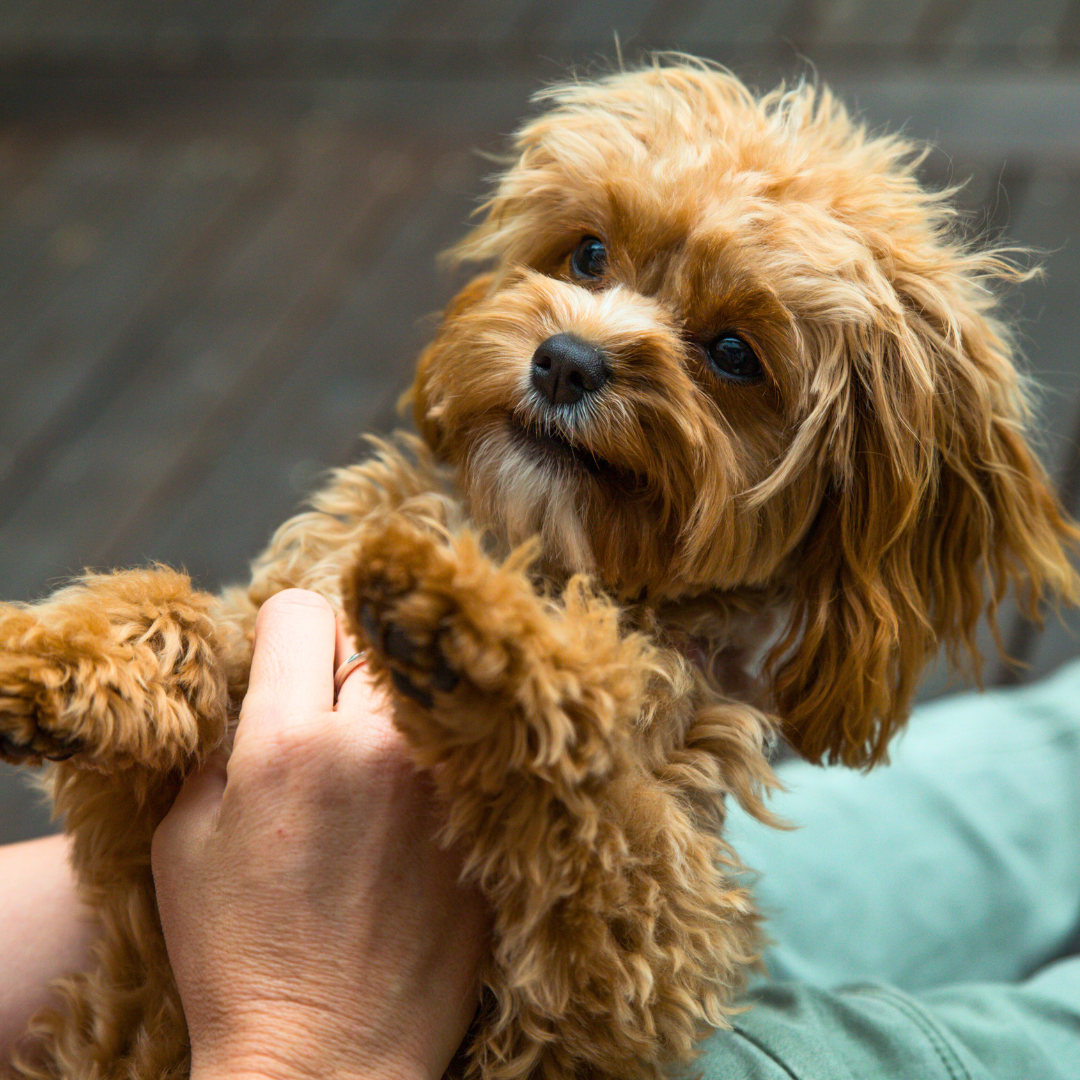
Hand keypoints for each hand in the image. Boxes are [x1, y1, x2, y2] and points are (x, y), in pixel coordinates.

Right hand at [152, 590, 487, 1079]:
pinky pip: (465, 743)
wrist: (325, 1060)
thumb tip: (259, 690)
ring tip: (375, 758)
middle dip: (341, 664)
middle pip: (371, 637)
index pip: (301, 610)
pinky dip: (439, 749)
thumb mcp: (183, 844)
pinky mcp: (481, 820)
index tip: (285, 661)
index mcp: (284, 744)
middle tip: (328, 715)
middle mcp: (371, 747)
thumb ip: (221, 746)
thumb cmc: (238, 958)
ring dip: (395, 705)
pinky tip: (414, 796)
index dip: (284, 629)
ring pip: (424, 684)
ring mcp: (439, 783)